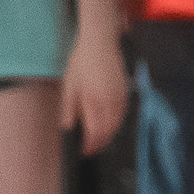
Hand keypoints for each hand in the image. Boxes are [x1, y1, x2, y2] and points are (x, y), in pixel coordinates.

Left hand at [60, 32, 128, 155]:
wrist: (100, 42)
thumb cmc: (82, 61)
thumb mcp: (70, 85)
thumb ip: (69, 109)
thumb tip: (68, 128)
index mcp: (93, 100)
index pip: (94, 132)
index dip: (90, 146)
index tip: (84, 151)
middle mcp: (109, 102)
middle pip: (108, 132)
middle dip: (99, 143)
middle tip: (90, 148)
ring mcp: (120, 97)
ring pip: (117, 125)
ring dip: (108, 135)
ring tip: (98, 139)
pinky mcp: (125, 92)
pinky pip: (122, 115)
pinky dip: (116, 124)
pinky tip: (108, 124)